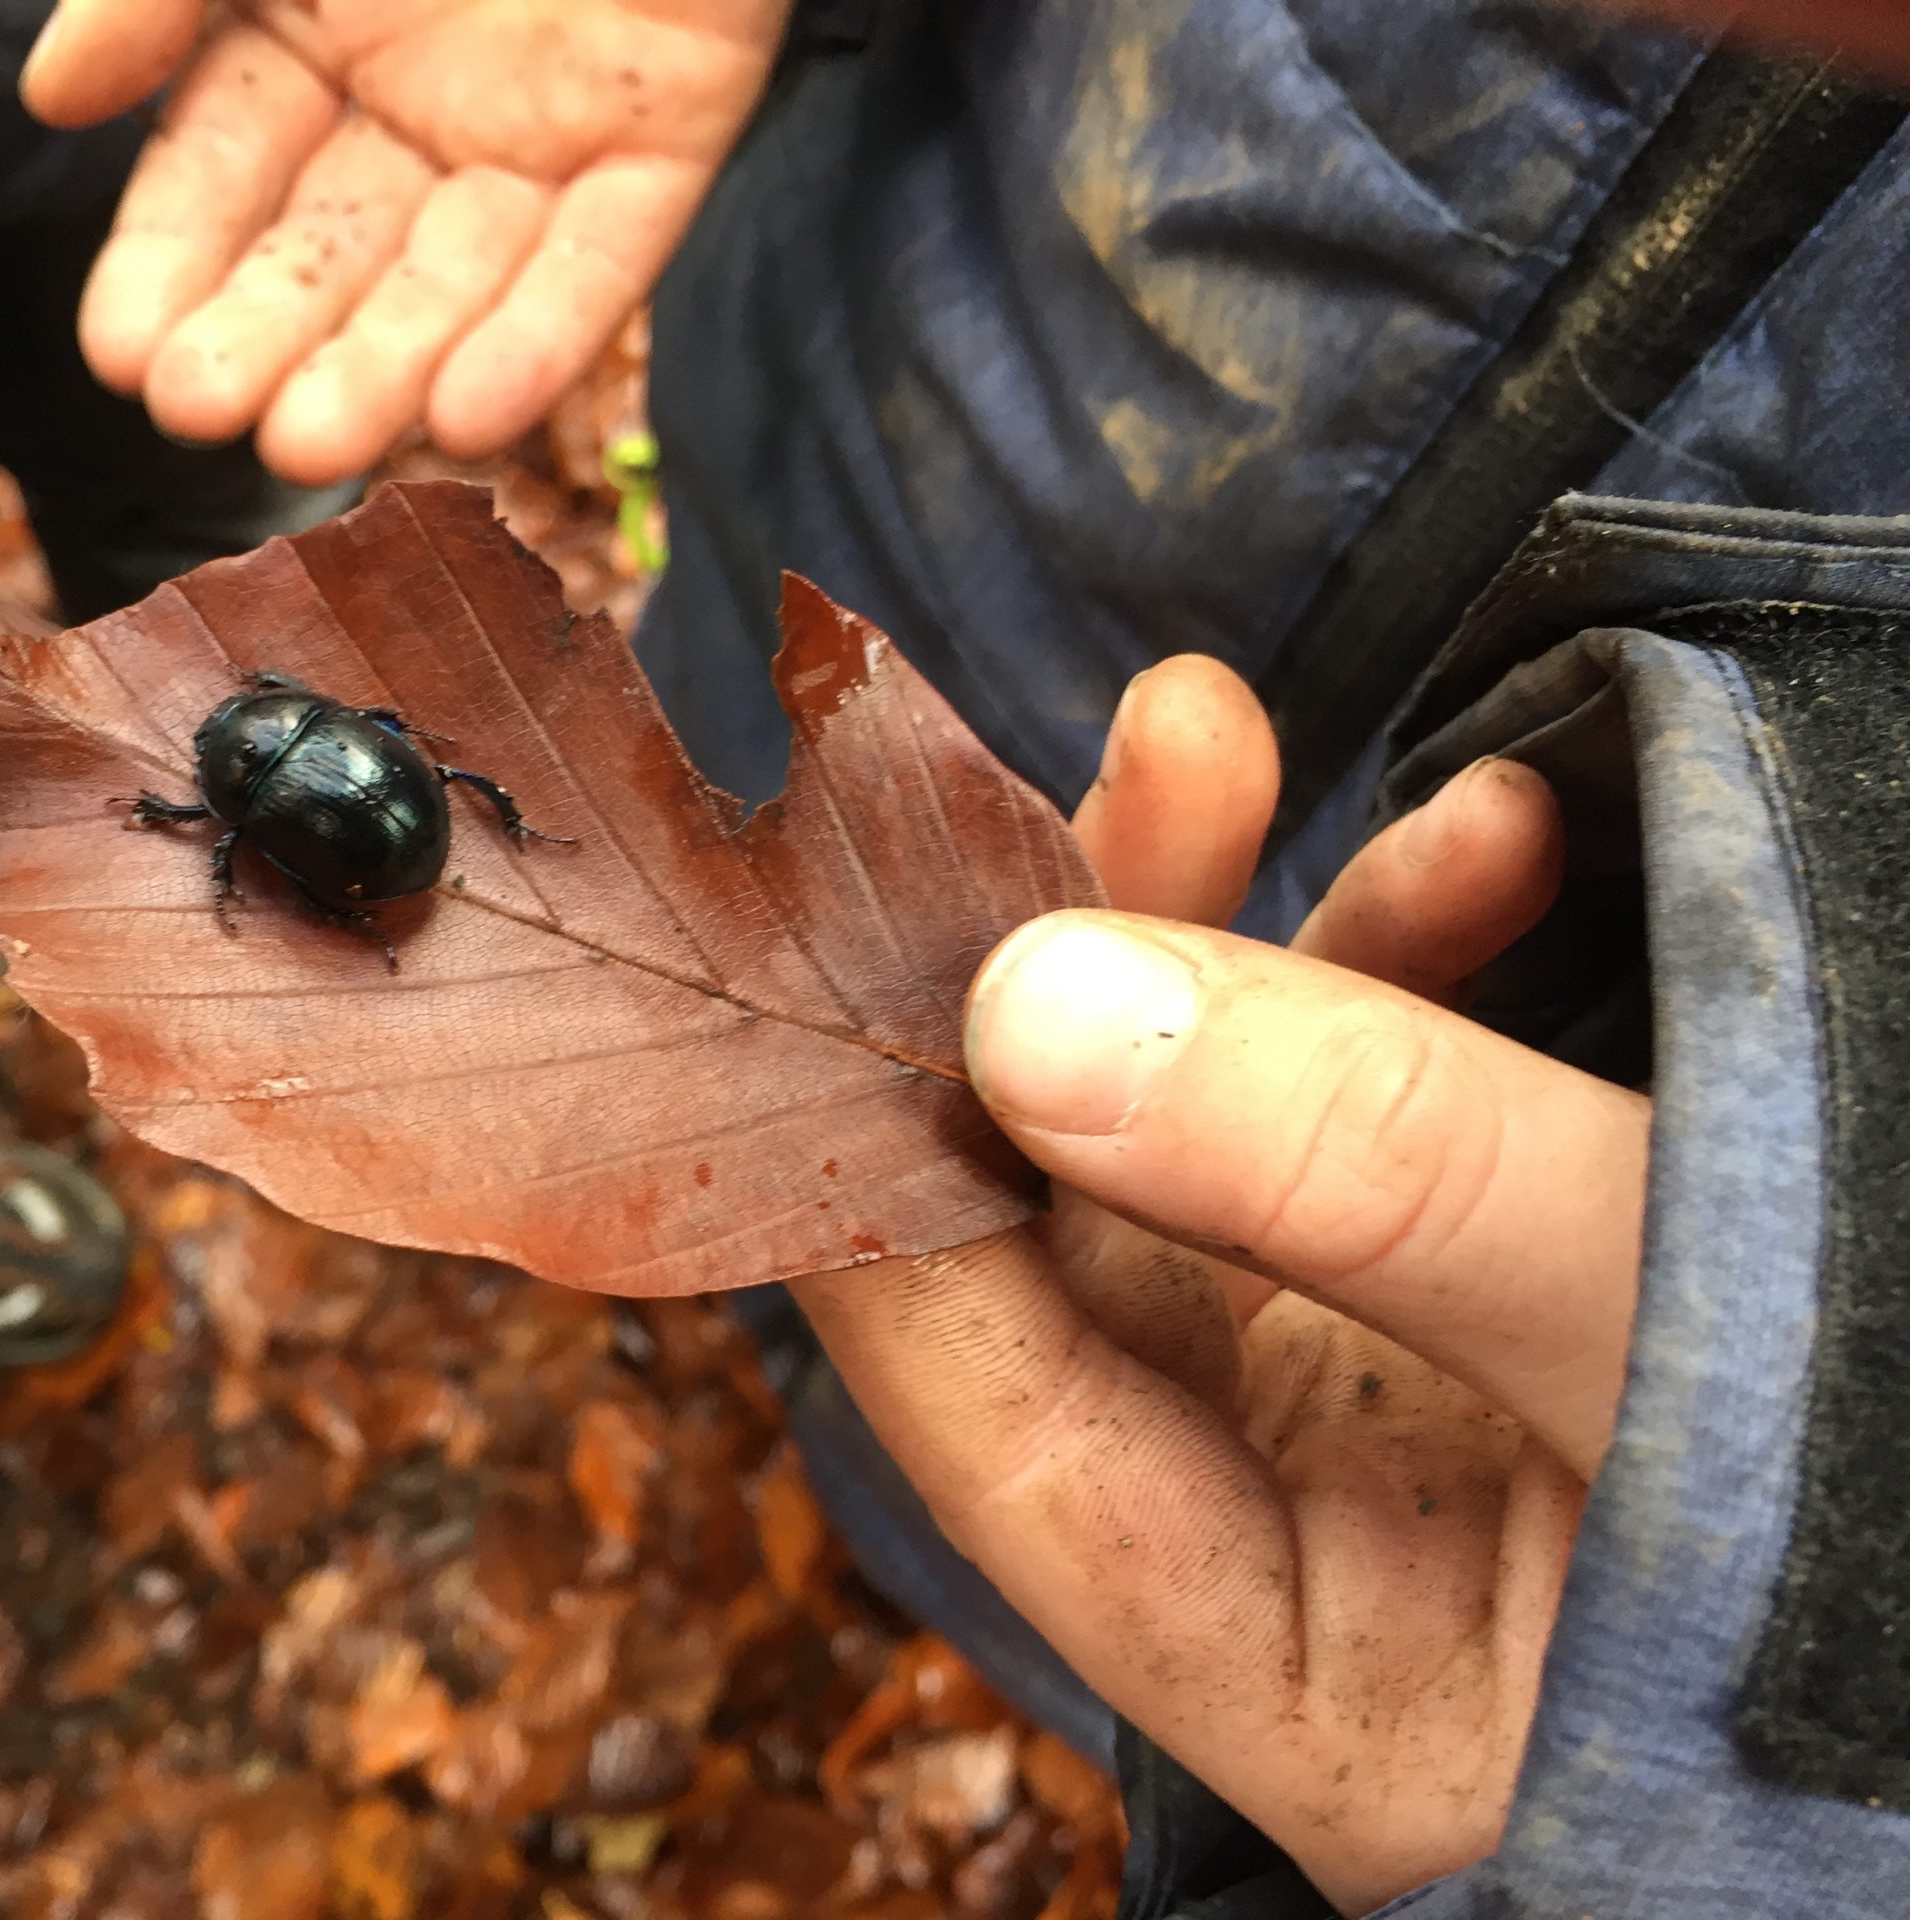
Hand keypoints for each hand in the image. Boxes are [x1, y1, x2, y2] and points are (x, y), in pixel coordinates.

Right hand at [22, 0, 787, 482]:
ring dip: (389, 369)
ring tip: (313, 447)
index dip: (171, 267)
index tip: (123, 358)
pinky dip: (542, 336)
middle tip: (205, 416)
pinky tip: (470, 415)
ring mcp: (541, 130)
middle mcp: (417, 102)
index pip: (218, 174)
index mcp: (305, 31)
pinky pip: (601, 255)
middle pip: (333, 252)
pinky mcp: (666, 137)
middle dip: (269, 337)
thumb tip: (51, 103)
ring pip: (458, 278)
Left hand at [795, 660, 1649, 1913]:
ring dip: (1234, 934)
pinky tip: (1489, 838)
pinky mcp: (1464, 1293)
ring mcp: (1381, 1404)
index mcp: (1304, 1669)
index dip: (905, 1194)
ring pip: (1208, 1143)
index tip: (850, 956)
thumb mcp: (1665, 1337)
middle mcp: (1305, 1536)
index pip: (1007, 1427)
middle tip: (1103, 771)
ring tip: (1234, 730)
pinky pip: (1367, 1113)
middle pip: (1088, 1242)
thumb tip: (1023, 1008)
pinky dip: (1402, 965)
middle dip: (1072, 980)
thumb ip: (1372, 1184)